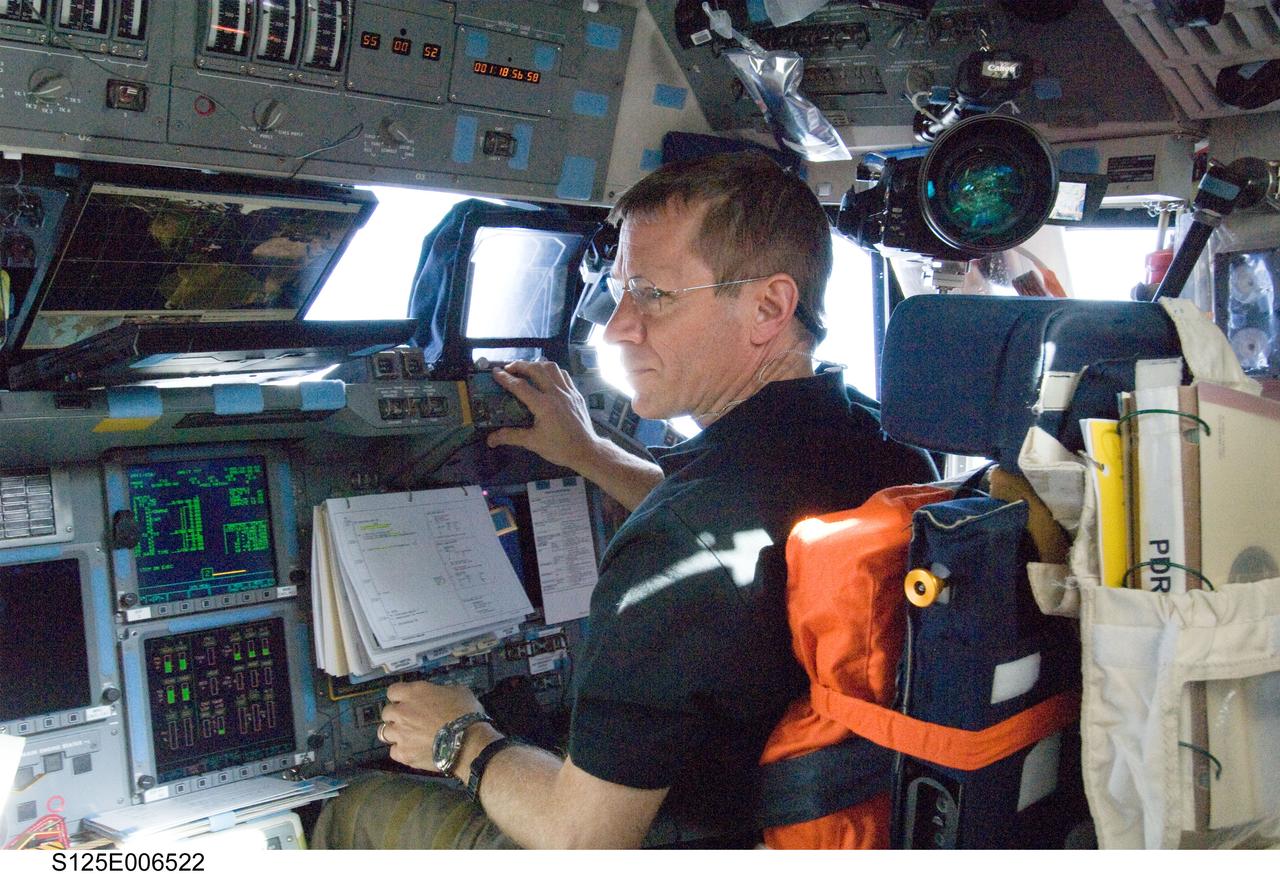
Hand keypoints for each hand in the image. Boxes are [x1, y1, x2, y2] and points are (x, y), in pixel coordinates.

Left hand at [379, 680, 484, 771]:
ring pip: (384, 732)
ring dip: (395, 733)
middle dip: (396, 715)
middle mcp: (401, 712)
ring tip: (408, 737)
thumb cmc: (465, 712)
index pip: (393, 691)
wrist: (468, 741)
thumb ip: (441, 691)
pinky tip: (412, 751)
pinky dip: (401, 751)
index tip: (408, 701)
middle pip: (386, 712)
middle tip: (409, 720)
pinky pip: (394, 751)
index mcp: (413, 693)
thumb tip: (440, 695)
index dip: (400, 697)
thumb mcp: (458, 691)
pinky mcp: (403, 753)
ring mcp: (400, 734)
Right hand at [485, 361, 602, 470]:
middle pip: (536, 369)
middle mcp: (556, 394)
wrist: (586, 450)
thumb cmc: (559, 448)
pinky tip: (546, 376)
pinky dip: (552, 371)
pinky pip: (563, 374)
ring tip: (527, 368)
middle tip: (508, 368)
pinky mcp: (576, 393)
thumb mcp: (533, 442)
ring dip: (537, 364)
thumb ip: (510, 436)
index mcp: (544, 405)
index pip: (520, 386)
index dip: (505, 378)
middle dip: (520, 365)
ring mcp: (568, 391)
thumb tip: (490, 439)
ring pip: (552, 367)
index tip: (495, 372)